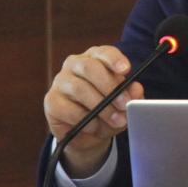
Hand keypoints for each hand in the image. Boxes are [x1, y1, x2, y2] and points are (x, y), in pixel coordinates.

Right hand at [44, 45, 144, 175]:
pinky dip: (85, 120)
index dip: (114, 59)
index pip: (103, 52)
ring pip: (79, 88)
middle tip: (124, 104)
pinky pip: (68, 108)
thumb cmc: (107, 111)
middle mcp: (75, 65)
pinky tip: (95, 127)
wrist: (87, 134)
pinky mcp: (51, 101)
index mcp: (95, 59)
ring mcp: (61, 82)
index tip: (126, 70)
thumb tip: (136, 89)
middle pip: (89, 67)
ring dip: (100, 107)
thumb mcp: (124, 104)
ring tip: (114, 120)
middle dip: (109, 86)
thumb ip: (131, 95)